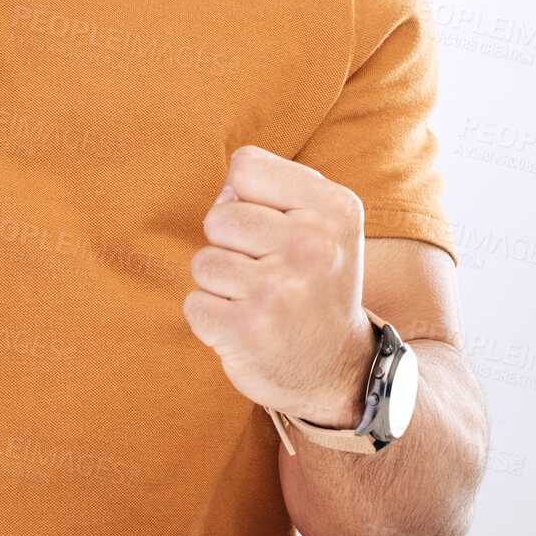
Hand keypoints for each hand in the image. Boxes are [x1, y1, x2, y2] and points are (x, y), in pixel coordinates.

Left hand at [183, 145, 375, 427]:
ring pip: (203, 262)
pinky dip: (213, 319)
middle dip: (231, 245)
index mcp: (334, 208)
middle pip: (218, 216)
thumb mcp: (322, 220)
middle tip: (270, 273)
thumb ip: (272, 185)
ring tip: (261, 301)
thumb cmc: (317, 281)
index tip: (279, 230)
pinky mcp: (248, 330)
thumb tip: (224, 191)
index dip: (248, 198)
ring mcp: (278, 291)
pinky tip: (249, 327)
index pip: (246, 166)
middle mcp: (311, 247)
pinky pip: (194, 304)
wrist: (341, 369)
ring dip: (222, 285)